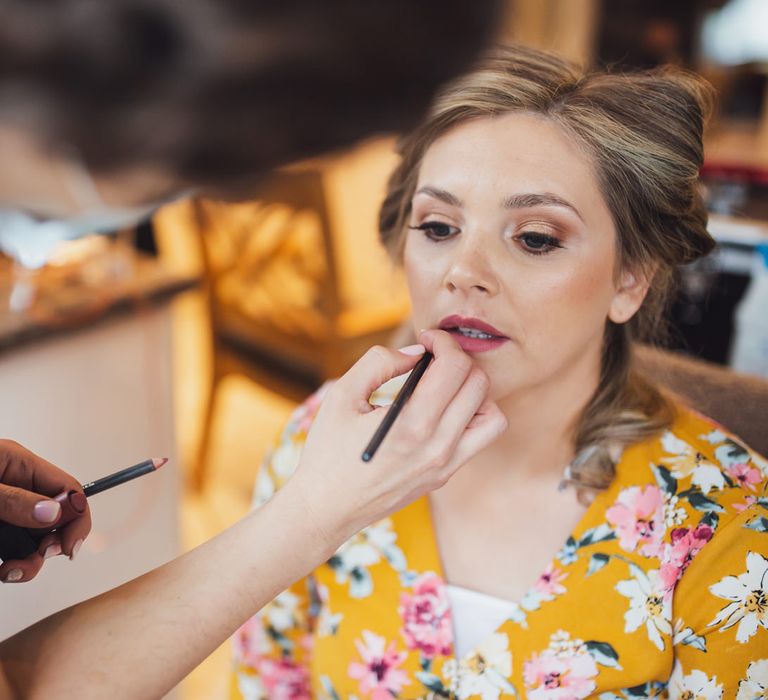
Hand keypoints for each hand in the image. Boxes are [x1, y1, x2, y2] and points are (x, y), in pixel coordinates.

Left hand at [0, 440, 90, 582]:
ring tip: (9, 572)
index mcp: (18, 465)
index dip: (77, 518)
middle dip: (51, 544)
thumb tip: (55, 512)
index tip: (70, 548)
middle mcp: (16, 486)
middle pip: (55, 518)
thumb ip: (14, 500)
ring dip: (28, 561)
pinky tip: (3, 571)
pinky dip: (13, 565)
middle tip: (36, 558)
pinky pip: (13, 549)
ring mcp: (4, 509)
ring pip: (33, 539)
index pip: (68, 489)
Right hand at [285, 330, 506, 547]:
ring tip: (444, 387)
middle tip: (433, 358)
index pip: (455, 367)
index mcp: (412, 424)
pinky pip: (479, 439)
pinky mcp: (445, 475)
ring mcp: (446, 465)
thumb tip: (416, 353)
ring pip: (492, 415)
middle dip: (459, 359)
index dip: (444, 341)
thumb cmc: (328, 452)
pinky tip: (440, 412)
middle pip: (479, 385)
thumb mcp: (341, 396)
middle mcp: (438, 446)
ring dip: (474, 391)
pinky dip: (470, 417)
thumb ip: (379, 362)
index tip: (426, 339)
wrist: (326, 509)